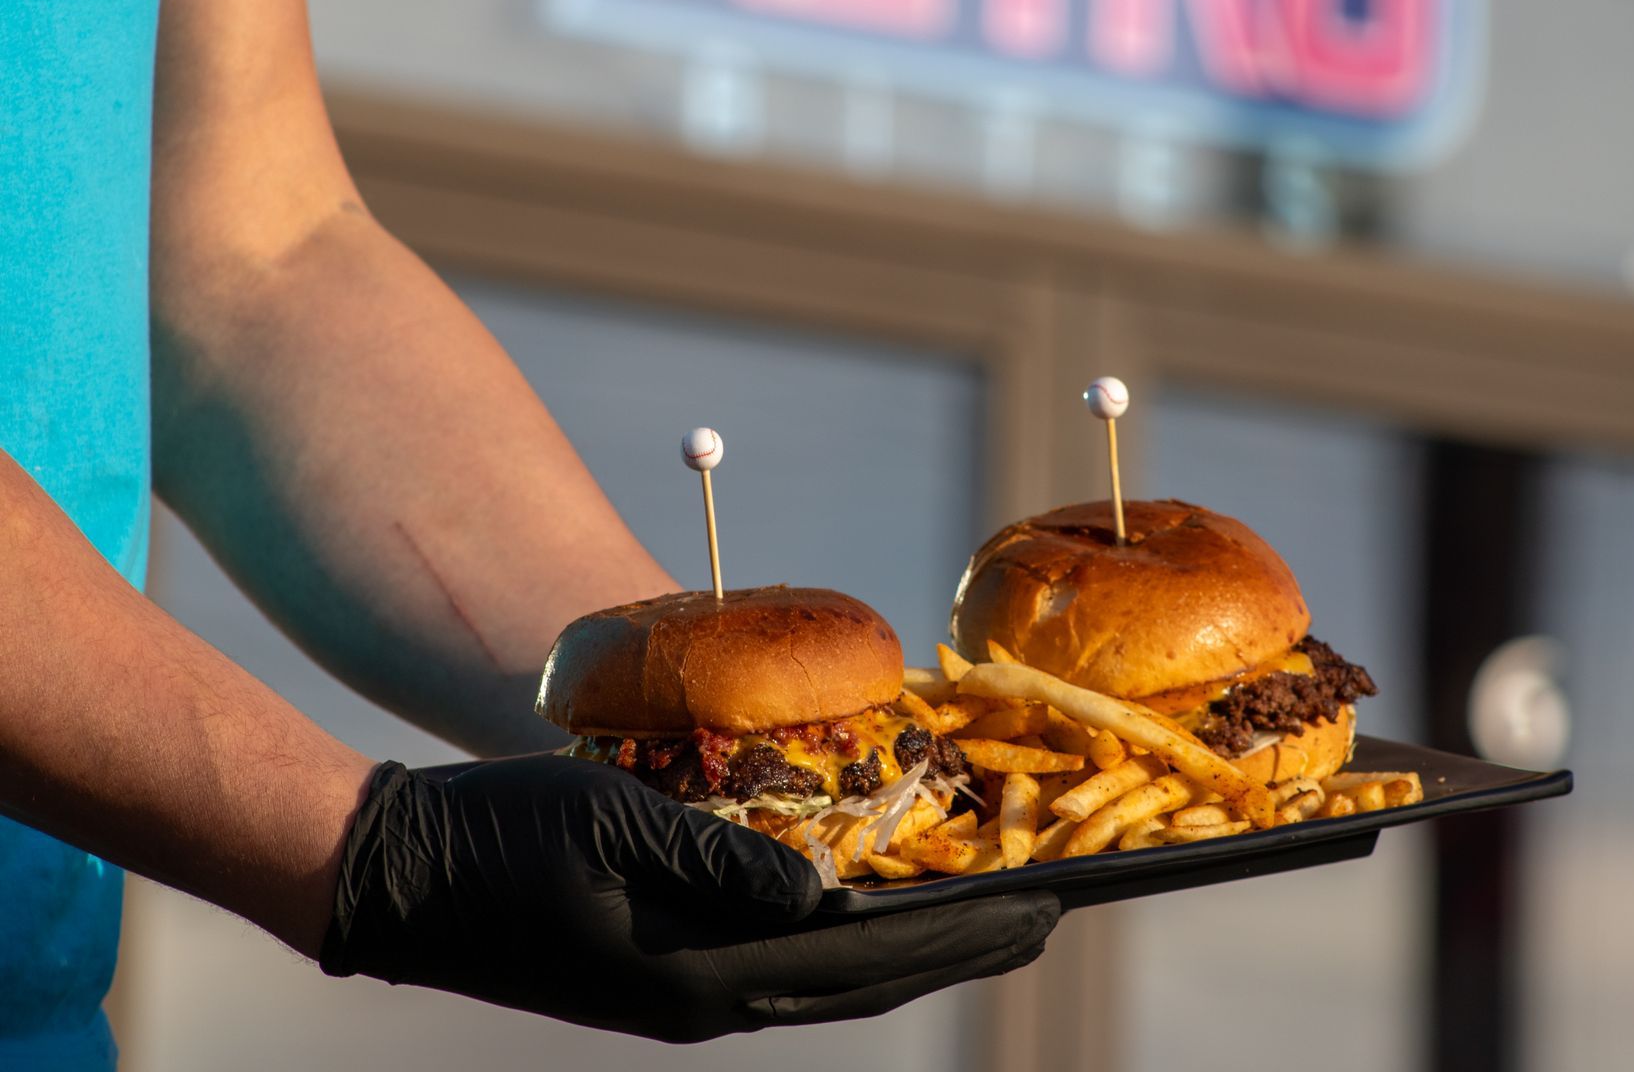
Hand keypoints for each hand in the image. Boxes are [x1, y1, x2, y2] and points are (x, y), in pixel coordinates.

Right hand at [319, 756, 1059, 1040]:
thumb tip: (825, 891)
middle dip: (962, 948)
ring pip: (831, 982)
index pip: (864, 954)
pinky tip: (872, 917)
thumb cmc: (498, 834)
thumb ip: (720, 856)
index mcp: (699, 973)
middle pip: (865, 980)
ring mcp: (685, 997)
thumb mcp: (613, 822)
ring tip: (983, 918)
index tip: (1045, 907)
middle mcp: (705, 1001)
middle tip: (1047, 916)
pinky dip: (849, 947)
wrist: (397, 881)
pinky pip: (785, 968)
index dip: (962, 930)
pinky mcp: (664, 979)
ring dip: (913, 952)